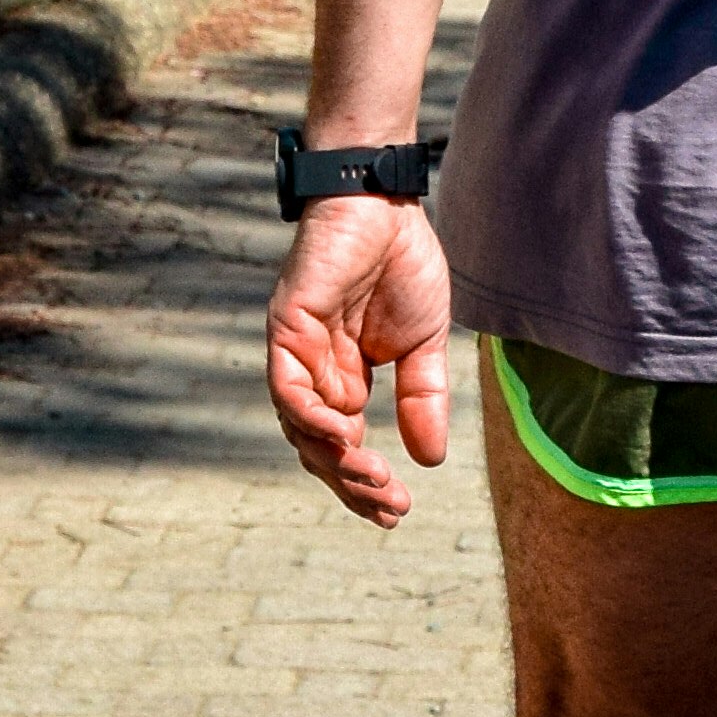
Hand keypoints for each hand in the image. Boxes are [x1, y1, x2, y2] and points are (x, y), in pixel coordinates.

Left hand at [266, 196, 453, 526]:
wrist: (385, 203)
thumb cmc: (402, 263)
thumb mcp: (425, 344)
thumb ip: (422, 398)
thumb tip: (431, 460)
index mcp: (342, 379)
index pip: (343, 448)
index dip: (365, 484)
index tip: (398, 512)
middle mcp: (312, 374)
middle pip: (319, 450)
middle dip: (352, 485)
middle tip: (390, 508)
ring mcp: (295, 354)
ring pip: (300, 427)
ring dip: (334, 461)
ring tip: (375, 480)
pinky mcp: (285, 329)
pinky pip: (287, 387)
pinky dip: (309, 417)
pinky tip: (342, 436)